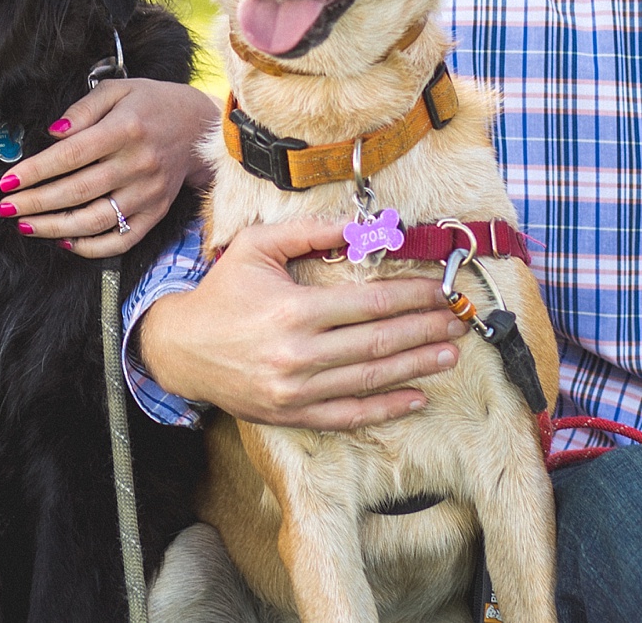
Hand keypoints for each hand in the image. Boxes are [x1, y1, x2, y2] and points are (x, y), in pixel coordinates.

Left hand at [1, 77, 217, 257]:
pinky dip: (90, 246)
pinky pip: (120, 240)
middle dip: (35, 202)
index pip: (71, 155)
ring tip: (26, 225)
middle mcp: (138, 164)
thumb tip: (52, 134)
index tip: (9, 180)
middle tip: (6, 207)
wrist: (199, 127)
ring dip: (54, 227)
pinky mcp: (155, 214)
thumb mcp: (118, 90)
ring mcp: (148, 193)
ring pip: (94, 220)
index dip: (37, 170)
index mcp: (126, 128)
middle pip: (77, 191)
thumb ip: (83, 108)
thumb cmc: (151, 103)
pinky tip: (65, 240)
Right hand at [136, 218, 464, 429]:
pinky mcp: (293, 416)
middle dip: (424, 330)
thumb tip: (363, 224)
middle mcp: (299, 355)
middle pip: (377, 343)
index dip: (410, 298)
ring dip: (415, 367)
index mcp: (294, 310)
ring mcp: (297, 391)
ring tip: (449, 354)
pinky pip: (349, 416)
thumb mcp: (260, 247)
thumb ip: (312, 233)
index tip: (440, 290)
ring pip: (370, 380)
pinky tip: (415, 398)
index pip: (368, 304)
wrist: (183, 349)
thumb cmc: (224, 291)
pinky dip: (385, 409)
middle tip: (459, 321)